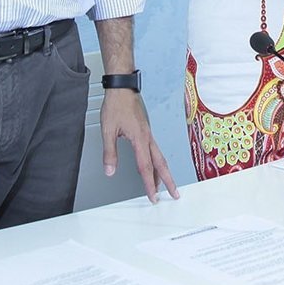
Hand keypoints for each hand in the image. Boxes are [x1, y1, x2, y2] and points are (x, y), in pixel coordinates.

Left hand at [100, 89, 179, 203]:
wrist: (122, 88)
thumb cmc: (116, 105)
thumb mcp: (108, 130)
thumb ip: (109, 152)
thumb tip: (110, 170)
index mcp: (140, 138)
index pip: (146, 167)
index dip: (149, 184)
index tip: (153, 197)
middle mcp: (147, 137)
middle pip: (160, 164)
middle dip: (168, 181)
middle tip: (175, 194)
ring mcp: (148, 133)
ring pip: (159, 157)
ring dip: (163, 172)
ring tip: (165, 185)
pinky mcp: (146, 130)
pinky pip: (155, 150)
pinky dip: (157, 161)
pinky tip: (154, 165)